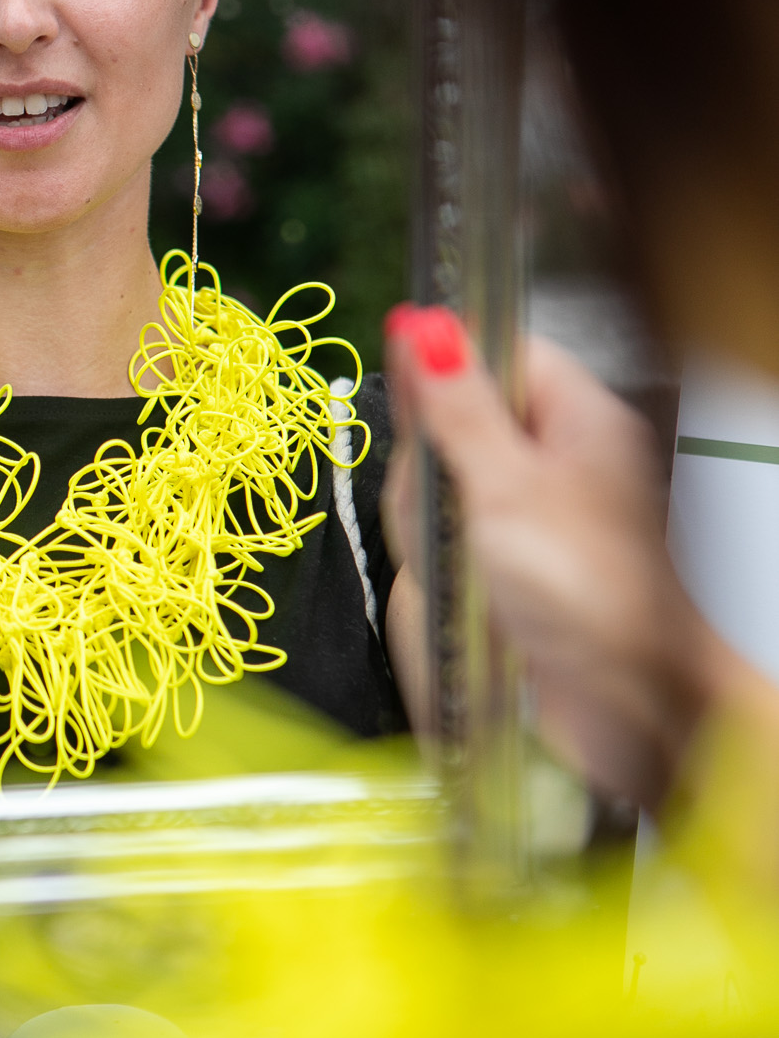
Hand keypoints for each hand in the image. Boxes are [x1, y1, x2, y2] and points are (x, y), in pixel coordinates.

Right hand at [383, 308, 735, 810]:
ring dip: (431, 533)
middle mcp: (552, 463)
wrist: (623, 709)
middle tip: (455, 513)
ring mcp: (523, 519)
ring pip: (432, 495)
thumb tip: (423, 327)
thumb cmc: (592, 598)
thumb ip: (456, 406)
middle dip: (431, 475)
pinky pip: (439, 550)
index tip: (413, 401)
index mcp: (576, 419)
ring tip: (471, 571)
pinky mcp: (501, 571)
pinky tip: (462, 597)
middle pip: (448, 429)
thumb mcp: (508, 487)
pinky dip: (436, 573)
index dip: (446, 370)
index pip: (497, 354)